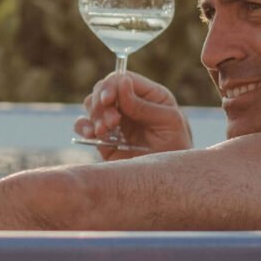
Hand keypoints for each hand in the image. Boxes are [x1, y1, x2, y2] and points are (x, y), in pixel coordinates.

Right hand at [73, 72, 191, 160]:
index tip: (108, 99)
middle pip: (103, 89)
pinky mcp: (104, 138)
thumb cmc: (177, 148)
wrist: (168, 181)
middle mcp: (129, 104)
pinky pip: (84, 125)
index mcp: (149, 95)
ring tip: (105, 131)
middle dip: (102, 103)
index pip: (124, 79)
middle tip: (112, 122)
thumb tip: (122, 82)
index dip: (112, 85)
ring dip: (94, 115)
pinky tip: (92, 135)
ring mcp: (115, 121)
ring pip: (91, 104)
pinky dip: (83, 127)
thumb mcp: (169, 122)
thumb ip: (145, 105)